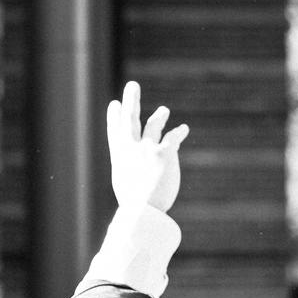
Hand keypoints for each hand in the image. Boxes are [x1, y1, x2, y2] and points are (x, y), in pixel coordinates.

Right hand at [107, 81, 189, 212]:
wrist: (143, 212)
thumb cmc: (135, 206)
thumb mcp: (127, 187)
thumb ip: (131, 172)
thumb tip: (139, 170)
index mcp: (119, 158)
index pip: (115, 133)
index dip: (114, 117)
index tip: (114, 104)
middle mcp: (131, 149)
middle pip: (130, 119)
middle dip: (131, 100)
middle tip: (132, 86)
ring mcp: (147, 148)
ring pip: (154, 125)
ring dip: (159, 116)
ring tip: (164, 111)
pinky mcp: (164, 152)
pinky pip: (173, 136)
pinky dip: (178, 132)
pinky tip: (183, 129)